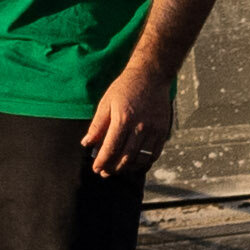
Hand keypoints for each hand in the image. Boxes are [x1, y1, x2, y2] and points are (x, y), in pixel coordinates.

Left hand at [79, 60, 178, 178]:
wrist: (151, 76)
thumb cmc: (125, 88)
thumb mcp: (106, 102)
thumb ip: (97, 125)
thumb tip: (86, 144)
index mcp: (123, 119)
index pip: (111, 148)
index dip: (102, 161)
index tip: (95, 168)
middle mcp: (140, 127)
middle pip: (126, 157)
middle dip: (113, 168)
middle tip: (104, 173)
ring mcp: (154, 130)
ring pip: (140, 159)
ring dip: (127, 168)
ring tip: (117, 169)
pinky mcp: (163, 131)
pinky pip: (154, 154)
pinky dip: (143, 163)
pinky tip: (134, 164)